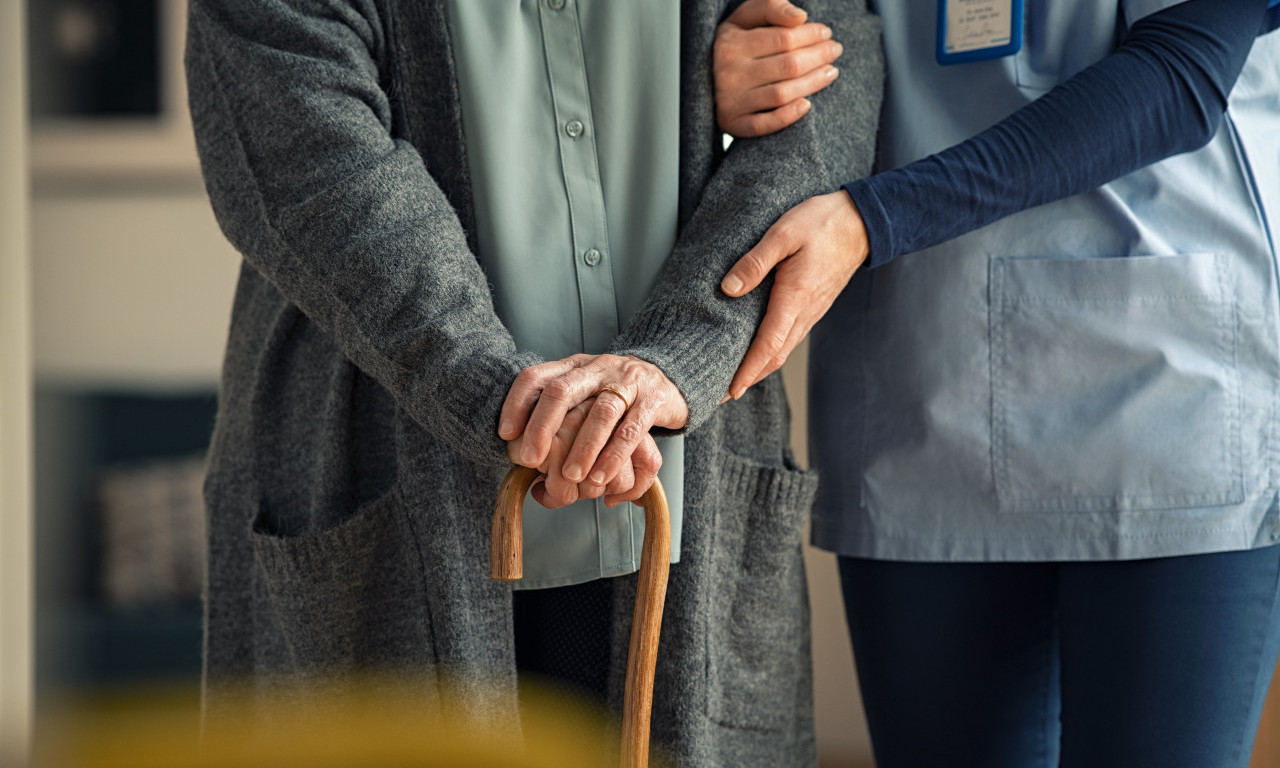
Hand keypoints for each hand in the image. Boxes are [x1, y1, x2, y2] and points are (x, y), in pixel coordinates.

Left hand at [499, 354, 687, 498]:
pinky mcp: (653, 399)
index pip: (536, 376)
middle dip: (542, 427)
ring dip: (583, 448)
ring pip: (601, 412)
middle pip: (562, 391)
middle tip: (529, 460)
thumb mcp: (584, 395)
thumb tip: (526, 465)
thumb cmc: (615, 396)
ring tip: (571, 478)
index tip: (505, 434)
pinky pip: (632, 429)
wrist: (669, 379)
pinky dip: (615, 456)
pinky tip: (601, 478)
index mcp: (573, 367)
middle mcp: (597, 368)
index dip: (516, 403)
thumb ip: (557, 420)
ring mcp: (627, 381)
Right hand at [714, 0, 843, 137]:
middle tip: (835, 51)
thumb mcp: (744, 18)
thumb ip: (770, 7)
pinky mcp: (733, 124)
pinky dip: (788, 116)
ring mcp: (730, 101)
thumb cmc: (732, 45)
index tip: (826, 33)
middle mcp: (729, 72)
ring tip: (831, 72)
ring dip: (813, 83)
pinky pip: (764, 124)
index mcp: (730, 43)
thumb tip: (800, 17)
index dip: (811, 35)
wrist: (703, 80)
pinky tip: (807, 105)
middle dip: (818, 56)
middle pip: (788, 65)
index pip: (783, 38)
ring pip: (782, 93)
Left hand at [720, 190, 868, 398]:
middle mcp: (804, 312)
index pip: (768, 345)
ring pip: (783, 350)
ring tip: (734, 379)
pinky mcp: (813, 307)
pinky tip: (758, 352)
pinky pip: (789, 338)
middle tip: (721, 395)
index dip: (747, 371)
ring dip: (759, 369)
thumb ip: (755, 262)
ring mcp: (811, 312)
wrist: (861, 222)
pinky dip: (771, 353)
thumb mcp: (783, 234)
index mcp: (795, 298)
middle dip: (748, 379)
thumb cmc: (822, 223)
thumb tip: (728, 288)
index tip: (729, 391)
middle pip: (774, 357)